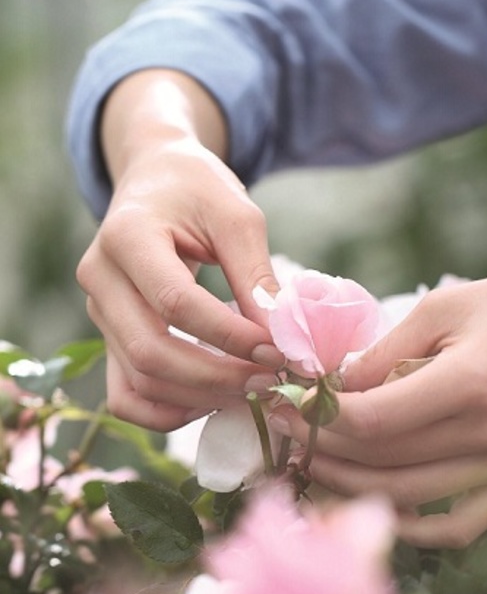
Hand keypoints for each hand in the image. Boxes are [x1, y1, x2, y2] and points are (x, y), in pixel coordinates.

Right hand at [77, 70, 281, 431]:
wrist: (155, 180)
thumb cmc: (198, 191)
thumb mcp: (235, 215)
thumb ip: (255, 274)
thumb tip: (281, 337)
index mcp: (126, 236)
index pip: (176, 303)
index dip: (229, 335)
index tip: (278, 348)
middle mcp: (100, 278)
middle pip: (150, 352)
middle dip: (218, 376)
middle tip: (271, 380)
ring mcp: (98, 313)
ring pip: (139, 381)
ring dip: (200, 398)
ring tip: (253, 390)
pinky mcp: (108, 337)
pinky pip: (126, 395)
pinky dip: (168, 412)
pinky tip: (213, 401)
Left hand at [270, 269, 486, 546]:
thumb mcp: (451, 307)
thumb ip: (388, 350)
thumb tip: (333, 383)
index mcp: (471, 383)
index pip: (373, 420)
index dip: (319, 416)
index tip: (288, 402)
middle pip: (383, 462)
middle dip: (323, 447)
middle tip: (286, 432)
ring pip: (410, 498)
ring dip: (352, 486)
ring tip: (312, 466)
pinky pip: (460, 524)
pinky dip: (413, 525)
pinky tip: (377, 506)